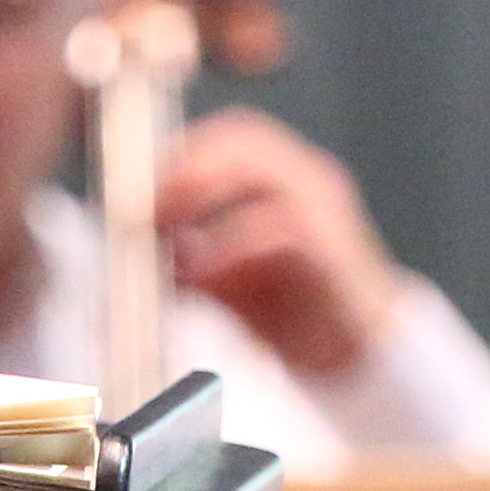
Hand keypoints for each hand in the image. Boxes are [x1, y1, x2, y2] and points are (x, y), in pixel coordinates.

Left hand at [159, 104, 405, 380]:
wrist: (356, 356)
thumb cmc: (289, 311)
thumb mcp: (224, 278)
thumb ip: (187, 255)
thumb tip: (138, 244)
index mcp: (284, 176)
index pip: (229, 133)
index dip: (181, 149)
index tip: (133, 180)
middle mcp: (309, 179)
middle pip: (245, 136)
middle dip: (187, 162)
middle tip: (144, 200)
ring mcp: (326, 208)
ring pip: (263, 169)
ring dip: (204, 191)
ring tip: (164, 224)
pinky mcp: (335, 248)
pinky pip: (281, 228)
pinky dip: (231, 244)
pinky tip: (199, 270)